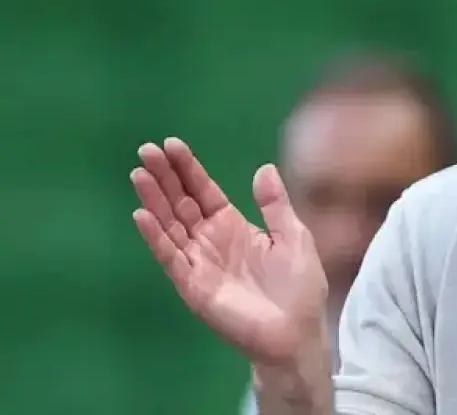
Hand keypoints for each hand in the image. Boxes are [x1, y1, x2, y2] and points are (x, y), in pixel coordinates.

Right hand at [130, 137, 328, 365]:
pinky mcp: (193, 286)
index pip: (203, 191)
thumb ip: (275, 204)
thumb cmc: (298, 287)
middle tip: (146, 150)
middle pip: (181, 202)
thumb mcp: (293, 236)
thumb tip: (263, 167)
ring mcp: (199, 262)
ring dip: (154, 200)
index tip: (171, 144)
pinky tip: (142, 214)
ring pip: (170, 225)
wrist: (297, 332)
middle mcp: (210, 241)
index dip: (188, 169)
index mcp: (233, 226)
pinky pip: (170, 257)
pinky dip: (155, 237)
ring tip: (139, 174)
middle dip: (164, 177)